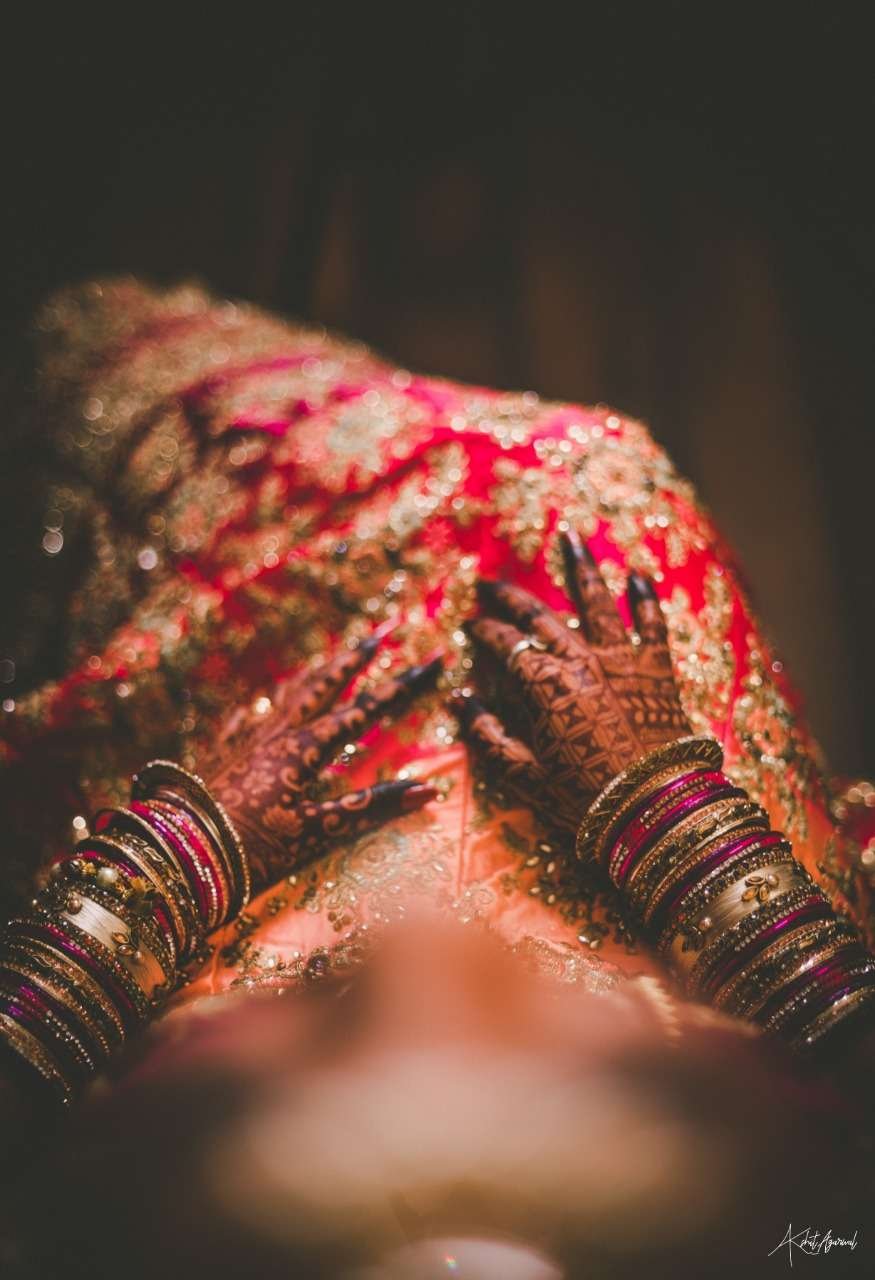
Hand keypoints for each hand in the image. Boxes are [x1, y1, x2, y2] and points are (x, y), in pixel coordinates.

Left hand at [205, 640, 440, 888]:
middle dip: (354, 660)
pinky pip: (247, 721)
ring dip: (315, 676)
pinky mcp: (220, 757)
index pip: (365, 711)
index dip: (402, 687)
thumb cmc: (249, 850)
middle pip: (323, 687)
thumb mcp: (316, 834)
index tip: (433, 659)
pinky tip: (256, 708)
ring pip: (287, 697)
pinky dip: (262, 709)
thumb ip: (369, 810)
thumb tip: (428, 792)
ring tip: (331, 660)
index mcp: (303, 750)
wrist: (174, 855)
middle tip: (379, 632)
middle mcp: (276, 736)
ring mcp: (245, 743)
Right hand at [455, 530, 689, 833]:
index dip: (485, 633)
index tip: (471, 624)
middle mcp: (581, 659)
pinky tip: (638, 575)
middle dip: (512, 598)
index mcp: (544, 684)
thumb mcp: (525, 775)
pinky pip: (652, 623)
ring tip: (569, 538)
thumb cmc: (585, 798)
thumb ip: (489, 736)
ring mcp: (622, 658)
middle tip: (491, 584)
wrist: (656, 808)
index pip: (506, 646)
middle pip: (541, 617)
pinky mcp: (657, 668)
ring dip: (580, 568)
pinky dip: (645, 598)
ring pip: (597, 601)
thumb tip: (461, 701)